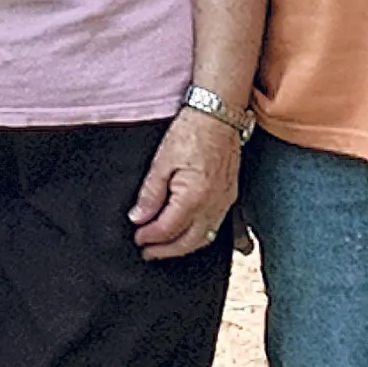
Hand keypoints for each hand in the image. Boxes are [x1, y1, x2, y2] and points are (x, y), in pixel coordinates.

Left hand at [130, 110, 240, 259]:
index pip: (168, 229)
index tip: (137, 239)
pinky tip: (188, 233)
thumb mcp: (162, 161)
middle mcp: (213, 204)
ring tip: (165, 248)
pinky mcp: (230, 195)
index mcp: (194, 197)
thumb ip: (150, 194)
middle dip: (166, 251)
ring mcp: (225, 201)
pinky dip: (199, 235)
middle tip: (148, 253)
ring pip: (205, 238)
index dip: (149, 237)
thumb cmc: (190, 132)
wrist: (219, 114)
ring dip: (184, 247)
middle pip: (188, 242)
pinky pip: (216, 226)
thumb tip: (139, 218)